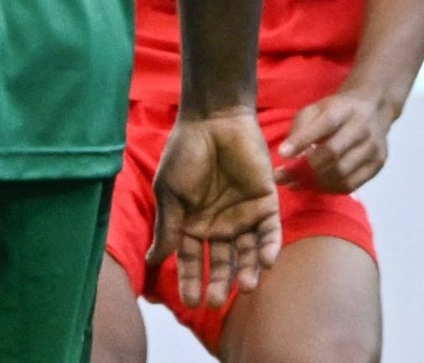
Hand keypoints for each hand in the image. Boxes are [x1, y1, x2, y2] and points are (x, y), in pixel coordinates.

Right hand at [150, 108, 281, 310]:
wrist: (214, 120)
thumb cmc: (186, 154)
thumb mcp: (170, 193)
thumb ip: (168, 227)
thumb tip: (153, 261)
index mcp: (192, 225)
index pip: (192, 261)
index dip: (191, 281)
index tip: (191, 302)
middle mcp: (219, 225)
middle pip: (222, 261)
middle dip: (221, 282)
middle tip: (218, 302)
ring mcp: (244, 214)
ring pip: (248, 250)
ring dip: (249, 270)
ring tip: (247, 287)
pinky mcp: (266, 200)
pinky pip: (270, 229)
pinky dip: (270, 245)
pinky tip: (267, 261)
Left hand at [278, 88, 396, 195]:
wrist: (373, 110)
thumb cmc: (336, 112)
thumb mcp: (315, 110)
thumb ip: (300, 128)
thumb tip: (286, 156)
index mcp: (345, 109)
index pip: (326, 123)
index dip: (303, 139)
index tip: (282, 154)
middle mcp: (363, 127)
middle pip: (333, 153)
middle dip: (304, 169)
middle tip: (281, 178)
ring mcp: (374, 147)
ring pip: (341, 173)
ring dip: (314, 182)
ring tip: (295, 183)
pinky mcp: (378, 164)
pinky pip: (350, 185)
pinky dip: (328, 189)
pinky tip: (315, 185)